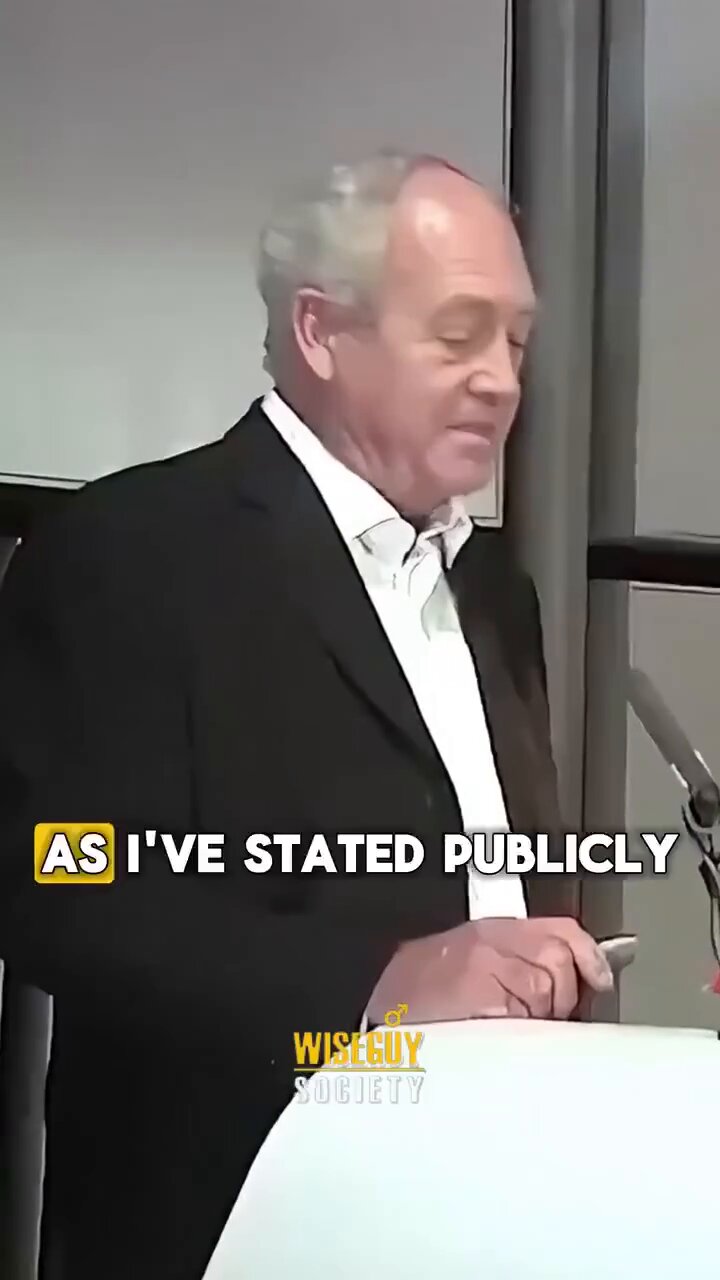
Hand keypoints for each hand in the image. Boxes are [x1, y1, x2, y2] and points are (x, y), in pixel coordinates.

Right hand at [367, 916, 614, 1023]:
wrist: (366, 1015)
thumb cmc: (411, 1003)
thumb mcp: (466, 967)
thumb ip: (519, 965)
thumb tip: (580, 983)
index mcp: (487, 931)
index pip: (557, 929)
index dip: (587, 954)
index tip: (600, 978)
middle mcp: (489, 942)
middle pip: (560, 962)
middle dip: (561, 998)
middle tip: (535, 1021)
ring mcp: (486, 969)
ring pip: (548, 995)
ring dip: (538, 1021)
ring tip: (504, 1032)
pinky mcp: (483, 999)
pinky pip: (527, 1021)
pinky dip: (519, 1038)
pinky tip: (492, 1040)